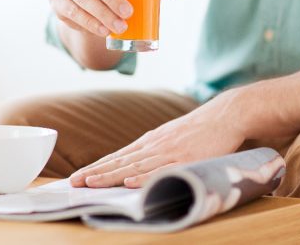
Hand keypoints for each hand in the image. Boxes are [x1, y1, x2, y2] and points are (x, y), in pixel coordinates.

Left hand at [69, 88, 247, 187]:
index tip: (78, 177)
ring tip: (91, 184)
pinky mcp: (186, 160)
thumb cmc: (198, 129)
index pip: (117, 156)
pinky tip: (130, 183)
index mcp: (150, 141)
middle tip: (74, 183)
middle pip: (120, 162)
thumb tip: (132, 164)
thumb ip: (152, 150)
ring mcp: (169, 152)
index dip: (97, 167)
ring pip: (135, 167)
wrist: (225, 115)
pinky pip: (163, 171)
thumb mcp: (169, 135)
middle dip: (96, 174)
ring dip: (111, 177)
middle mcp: (155, 146)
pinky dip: (145, 178)